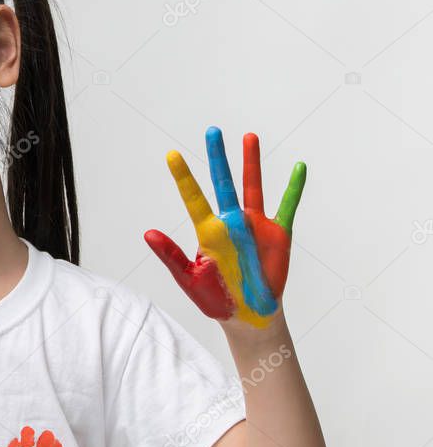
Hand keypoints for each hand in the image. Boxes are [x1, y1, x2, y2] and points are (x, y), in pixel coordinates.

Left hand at [143, 126, 304, 328]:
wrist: (247, 315)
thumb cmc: (215, 298)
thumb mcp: (189, 279)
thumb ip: (171, 256)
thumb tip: (148, 234)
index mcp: (208, 230)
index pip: (193, 197)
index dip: (183, 176)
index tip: (171, 154)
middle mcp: (231, 221)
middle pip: (223, 182)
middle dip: (217, 157)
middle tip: (212, 131)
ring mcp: (254, 225)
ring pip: (253, 186)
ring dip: (251, 162)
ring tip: (248, 136)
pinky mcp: (277, 234)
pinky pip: (287, 206)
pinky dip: (294, 188)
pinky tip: (299, 167)